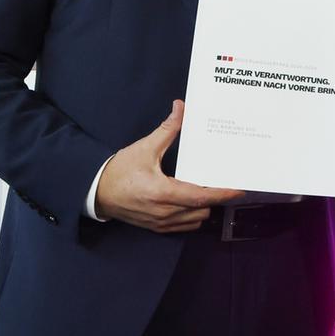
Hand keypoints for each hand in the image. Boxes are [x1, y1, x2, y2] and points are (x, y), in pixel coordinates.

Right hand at [95, 101, 245, 231]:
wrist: (95, 192)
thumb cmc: (119, 171)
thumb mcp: (144, 147)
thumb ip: (167, 129)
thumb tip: (181, 108)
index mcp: (162, 192)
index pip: (201, 197)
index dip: (222, 194)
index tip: (239, 189)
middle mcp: (164, 212)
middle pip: (203, 209)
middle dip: (215, 197)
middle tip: (221, 182)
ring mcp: (161, 222)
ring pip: (196, 220)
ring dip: (203, 207)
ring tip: (206, 189)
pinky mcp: (157, 227)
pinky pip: (184, 225)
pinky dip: (192, 215)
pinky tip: (191, 200)